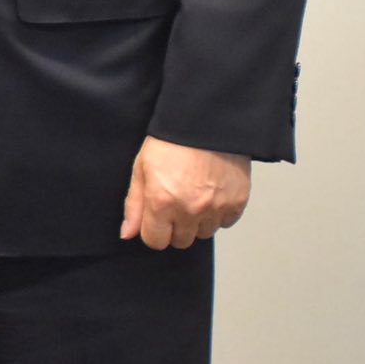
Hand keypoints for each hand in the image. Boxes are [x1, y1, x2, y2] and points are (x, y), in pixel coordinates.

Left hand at [120, 135, 250, 249]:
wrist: (205, 122)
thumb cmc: (170, 142)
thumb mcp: (141, 168)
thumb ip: (134, 205)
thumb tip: (127, 234)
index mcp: (161, 202)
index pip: (155, 241)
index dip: (153, 230)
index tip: (156, 217)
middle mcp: (189, 209)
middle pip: (180, 241)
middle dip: (175, 226)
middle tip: (175, 201)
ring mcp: (215, 208)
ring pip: (203, 233)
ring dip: (197, 220)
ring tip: (194, 193)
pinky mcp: (237, 203)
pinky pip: (226, 222)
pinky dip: (218, 212)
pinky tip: (211, 192)